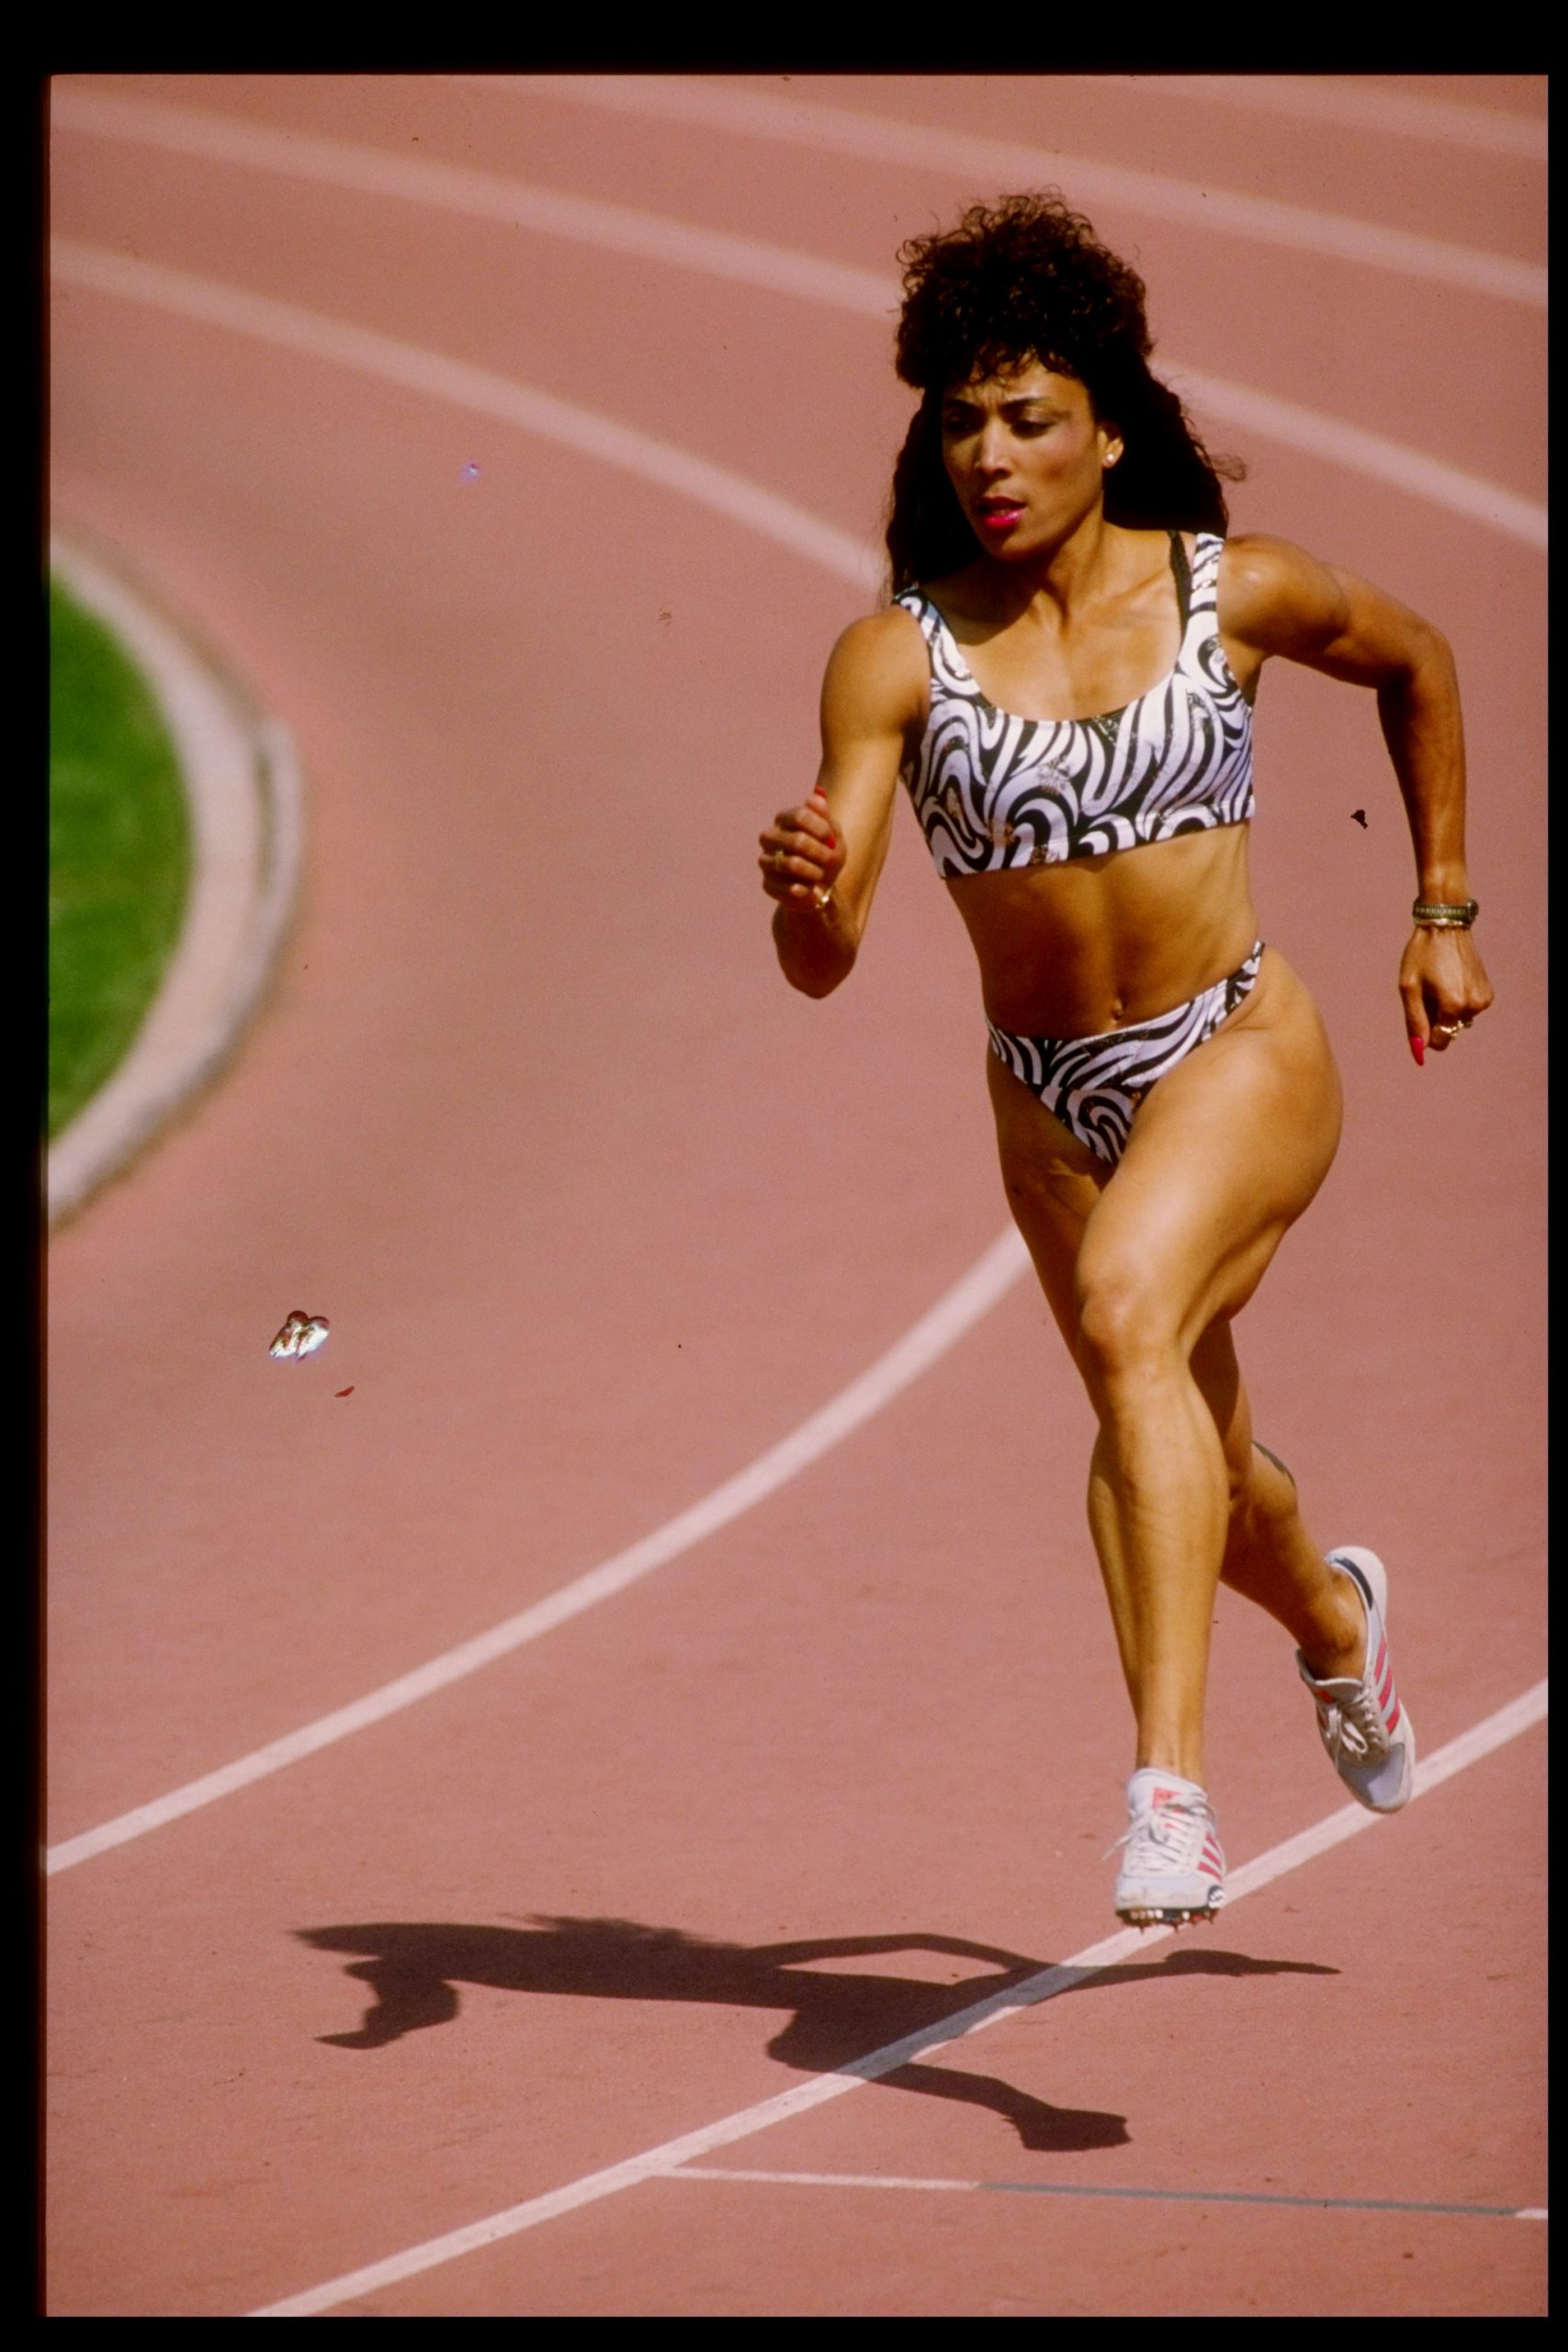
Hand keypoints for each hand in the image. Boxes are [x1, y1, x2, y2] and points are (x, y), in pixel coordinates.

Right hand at [758, 787, 845, 907]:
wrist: (821, 886)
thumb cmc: (826, 855)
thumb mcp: (833, 835)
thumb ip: (825, 816)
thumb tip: (818, 793)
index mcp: (784, 819)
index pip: (800, 816)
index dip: (821, 828)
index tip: (831, 839)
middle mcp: (769, 837)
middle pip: (798, 841)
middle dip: (821, 853)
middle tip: (830, 860)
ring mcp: (766, 861)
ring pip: (792, 864)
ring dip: (815, 872)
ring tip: (821, 875)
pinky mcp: (768, 884)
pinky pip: (789, 887)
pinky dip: (807, 890)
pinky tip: (813, 890)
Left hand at [1400, 925, 1494, 1061]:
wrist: (1445, 926)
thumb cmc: (1422, 955)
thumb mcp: (1410, 988)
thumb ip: (1415, 1021)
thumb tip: (1420, 1050)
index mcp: (1454, 1006)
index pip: (1440, 1042)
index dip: (1425, 1033)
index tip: (1419, 1012)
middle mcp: (1473, 1006)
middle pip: (1449, 1032)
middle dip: (1435, 1020)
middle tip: (1427, 993)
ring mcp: (1483, 1000)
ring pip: (1458, 1021)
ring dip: (1446, 1011)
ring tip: (1439, 984)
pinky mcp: (1487, 993)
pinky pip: (1467, 1009)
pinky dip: (1457, 1002)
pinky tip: (1450, 980)